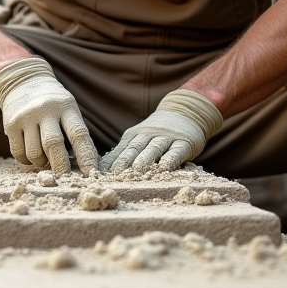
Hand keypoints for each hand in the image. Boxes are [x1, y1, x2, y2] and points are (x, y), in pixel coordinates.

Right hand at [0, 57, 99, 175]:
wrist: (22, 80)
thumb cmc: (53, 103)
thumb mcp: (68, 108)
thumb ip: (74, 132)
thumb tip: (85, 167)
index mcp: (66, 106)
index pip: (79, 134)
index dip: (87, 156)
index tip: (92, 174)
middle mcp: (45, 109)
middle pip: (53, 144)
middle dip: (61, 167)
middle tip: (67, 181)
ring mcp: (26, 116)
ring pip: (34, 153)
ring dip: (42, 164)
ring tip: (46, 160)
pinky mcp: (10, 124)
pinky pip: (19, 154)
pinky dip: (27, 161)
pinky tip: (31, 155)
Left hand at [99, 89, 223, 173]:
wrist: (187, 111)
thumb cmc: (158, 133)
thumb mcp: (141, 137)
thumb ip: (127, 150)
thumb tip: (104, 169)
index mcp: (134, 135)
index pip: (120, 149)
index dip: (110, 162)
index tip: (100, 175)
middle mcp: (148, 134)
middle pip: (134, 149)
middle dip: (123, 162)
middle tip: (114, 176)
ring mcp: (166, 138)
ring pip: (153, 149)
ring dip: (144, 160)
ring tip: (136, 172)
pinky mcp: (184, 143)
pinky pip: (175, 152)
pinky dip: (169, 160)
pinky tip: (164, 168)